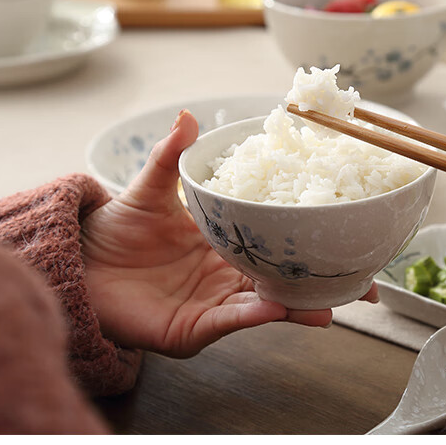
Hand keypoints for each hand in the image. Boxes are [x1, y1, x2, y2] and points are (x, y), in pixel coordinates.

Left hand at [80, 110, 377, 357]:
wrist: (80, 264)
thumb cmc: (119, 229)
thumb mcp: (150, 188)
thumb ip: (171, 156)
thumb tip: (188, 116)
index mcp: (227, 242)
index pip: (279, 245)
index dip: (311, 243)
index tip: (349, 236)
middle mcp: (228, 277)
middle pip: (285, 282)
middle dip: (322, 286)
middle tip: (364, 285)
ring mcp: (214, 304)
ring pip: (266, 307)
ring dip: (298, 307)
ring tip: (331, 306)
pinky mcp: (193, 330)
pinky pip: (229, 322)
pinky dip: (252, 316)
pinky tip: (276, 308)